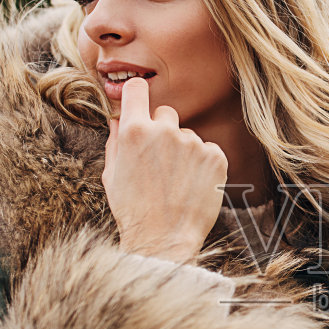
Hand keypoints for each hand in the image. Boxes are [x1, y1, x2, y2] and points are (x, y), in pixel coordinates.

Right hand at [103, 75, 227, 262]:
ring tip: (176, 181)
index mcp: (134, 131)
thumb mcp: (112, 175)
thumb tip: (118, 118)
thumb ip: (115, 141)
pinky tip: (192, 185)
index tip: (139, 103)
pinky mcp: (216, 157)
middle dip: (162, 130)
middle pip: (166, 113)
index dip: (137, 95)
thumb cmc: (133, 210)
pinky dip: (203, 163)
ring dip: (183, 150)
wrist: (163, 240)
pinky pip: (208, 149)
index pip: (137, 89)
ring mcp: (193, 143)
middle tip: (159, 161)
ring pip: (188, 135)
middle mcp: (165, 131)